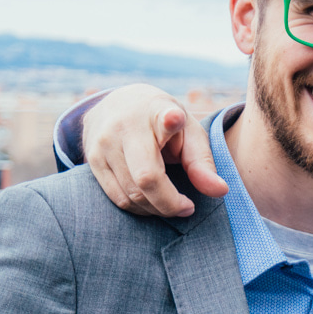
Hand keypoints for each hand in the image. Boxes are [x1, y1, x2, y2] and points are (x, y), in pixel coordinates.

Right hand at [81, 84, 225, 217]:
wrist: (119, 104)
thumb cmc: (165, 123)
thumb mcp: (189, 132)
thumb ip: (203, 162)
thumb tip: (221, 191)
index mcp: (158, 111)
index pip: (162, 116)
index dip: (169, 120)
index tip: (174, 118)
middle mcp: (125, 125)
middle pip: (146, 178)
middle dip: (170, 204)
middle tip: (187, 207)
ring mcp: (103, 143)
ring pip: (130, 194)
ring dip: (155, 209)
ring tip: (171, 204)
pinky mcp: (91, 159)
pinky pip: (117, 198)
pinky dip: (138, 208)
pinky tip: (152, 202)